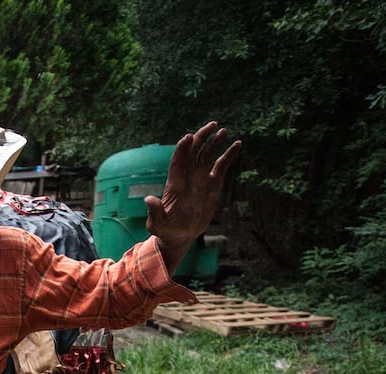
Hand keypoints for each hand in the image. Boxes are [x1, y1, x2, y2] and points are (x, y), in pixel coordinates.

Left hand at [144, 122, 240, 271]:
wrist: (180, 236)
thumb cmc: (166, 230)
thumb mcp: (157, 224)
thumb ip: (154, 212)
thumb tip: (149, 199)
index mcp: (175, 183)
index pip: (178, 161)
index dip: (182, 148)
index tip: (189, 137)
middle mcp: (188, 177)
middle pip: (194, 151)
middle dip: (202, 137)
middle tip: (212, 125)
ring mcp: (201, 179)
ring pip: (208, 155)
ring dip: (215, 142)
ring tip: (224, 130)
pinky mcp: (213, 184)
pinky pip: (222, 166)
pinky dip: (229, 155)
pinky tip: (237, 144)